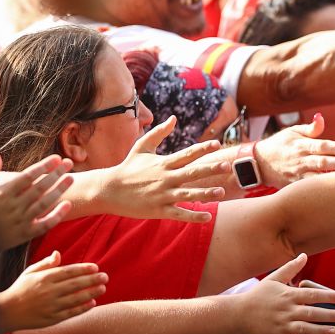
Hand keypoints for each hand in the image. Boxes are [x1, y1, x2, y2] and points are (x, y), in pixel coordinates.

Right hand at [0, 153, 72, 249]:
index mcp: (2, 195)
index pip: (26, 177)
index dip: (43, 166)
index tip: (57, 158)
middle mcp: (12, 208)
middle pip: (39, 188)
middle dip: (55, 174)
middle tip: (70, 163)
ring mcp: (19, 222)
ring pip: (43, 204)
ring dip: (59, 190)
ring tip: (71, 178)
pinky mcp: (25, 234)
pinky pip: (44, 225)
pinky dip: (56, 215)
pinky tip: (67, 204)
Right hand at [0, 251, 105, 329]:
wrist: (6, 312)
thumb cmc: (20, 289)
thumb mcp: (30, 272)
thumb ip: (46, 263)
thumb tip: (58, 253)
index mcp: (44, 278)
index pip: (69, 271)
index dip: (84, 269)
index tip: (96, 267)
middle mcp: (48, 291)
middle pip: (75, 284)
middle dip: (92, 280)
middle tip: (105, 277)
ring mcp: (50, 306)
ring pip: (75, 299)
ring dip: (91, 293)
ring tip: (103, 288)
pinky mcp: (51, 318)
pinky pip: (70, 313)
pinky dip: (83, 308)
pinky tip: (93, 303)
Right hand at [100, 116, 227, 221]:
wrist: (107, 191)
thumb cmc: (127, 168)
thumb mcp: (141, 147)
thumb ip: (159, 132)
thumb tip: (174, 118)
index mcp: (163, 163)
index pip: (186, 154)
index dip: (202, 149)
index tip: (217, 144)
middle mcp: (165, 178)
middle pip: (191, 173)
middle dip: (209, 169)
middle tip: (227, 166)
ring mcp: (162, 195)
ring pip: (187, 195)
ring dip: (205, 193)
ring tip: (222, 192)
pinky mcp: (158, 210)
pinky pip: (179, 214)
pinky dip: (193, 216)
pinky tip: (208, 216)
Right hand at [235, 253, 334, 333]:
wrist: (237, 315)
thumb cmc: (258, 296)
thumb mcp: (273, 279)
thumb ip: (291, 268)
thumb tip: (305, 254)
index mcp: (288, 295)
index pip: (312, 295)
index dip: (328, 296)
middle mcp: (286, 311)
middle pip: (311, 313)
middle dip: (329, 315)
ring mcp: (281, 326)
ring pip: (304, 330)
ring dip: (320, 332)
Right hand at [255, 114, 334, 186]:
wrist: (258, 163)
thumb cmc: (280, 144)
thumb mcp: (293, 132)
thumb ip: (310, 128)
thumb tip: (321, 117)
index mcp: (300, 145)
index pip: (320, 146)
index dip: (334, 147)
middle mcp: (299, 159)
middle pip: (320, 162)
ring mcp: (297, 173)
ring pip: (316, 176)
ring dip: (331, 176)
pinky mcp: (294, 184)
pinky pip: (309, 186)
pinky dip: (320, 187)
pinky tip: (334, 188)